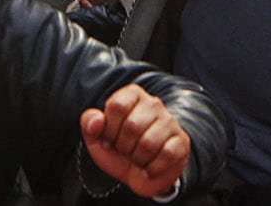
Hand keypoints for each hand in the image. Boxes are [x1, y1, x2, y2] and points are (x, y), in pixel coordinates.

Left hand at [80, 83, 190, 199]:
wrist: (140, 176)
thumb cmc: (119, 152)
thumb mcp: (97, 139)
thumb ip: (89, 124)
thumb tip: (97, 121)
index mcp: (132, 95)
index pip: (117, 106)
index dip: (109, 130)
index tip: (110, 140)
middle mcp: (153, 103)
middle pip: (132, 126)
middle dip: (123, 147)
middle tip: (126, 152)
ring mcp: (170, 122)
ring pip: (149, 143)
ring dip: (138, 159)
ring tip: (138, 159)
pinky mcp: (181, 141)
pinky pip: (167, 155)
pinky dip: (153, 168)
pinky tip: (150, 167)